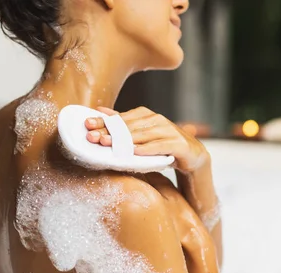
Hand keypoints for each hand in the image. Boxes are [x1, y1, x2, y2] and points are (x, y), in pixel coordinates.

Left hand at [85, 106, 208, 172]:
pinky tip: (136, 152)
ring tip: (109, 145)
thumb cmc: (163, 145)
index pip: (122, 118)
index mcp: (147, 115)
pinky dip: (148, 149)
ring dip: (125, 140)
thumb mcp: (142, 135)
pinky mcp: (179, 144)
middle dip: (110, 132)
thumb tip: (100, 111)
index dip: (104, 121)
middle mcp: (157, 120)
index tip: (87, 125)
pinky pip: (160, 146)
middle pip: (130, 126)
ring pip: (144, 135)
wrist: (193, 155)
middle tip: (94, 138)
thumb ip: (124, 124)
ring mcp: (169, 131)